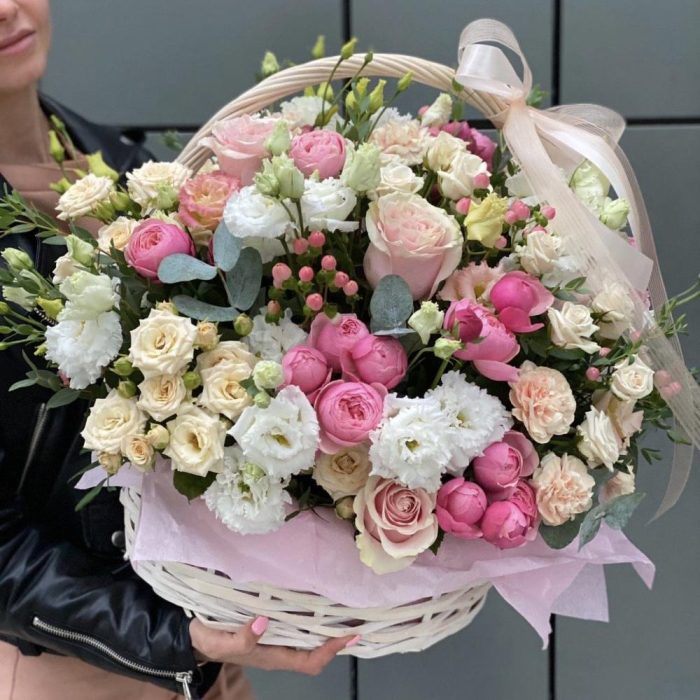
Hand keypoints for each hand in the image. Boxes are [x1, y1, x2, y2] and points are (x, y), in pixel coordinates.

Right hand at [189, 617, 359, 675]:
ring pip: (309, 633)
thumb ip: (241, 639)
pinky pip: (297, 620)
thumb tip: (264, 622)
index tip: (351, 635)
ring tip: (345, 601)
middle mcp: (279, 648)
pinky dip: (310, 610)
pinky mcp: (270, 623)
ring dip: (326, 621)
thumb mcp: (218, 642)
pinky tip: (316, 593)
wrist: (191, 635)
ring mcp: (276, 636)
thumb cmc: (206, 640)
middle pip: (316, 648)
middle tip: (358, 613)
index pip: (311, 661)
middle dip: (337, 635)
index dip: (332, 650)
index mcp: (272, 657)